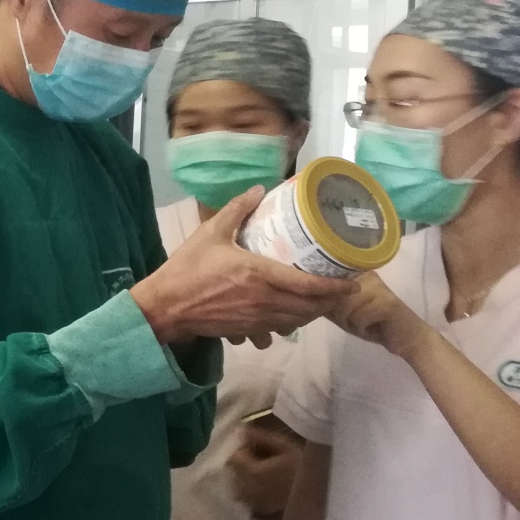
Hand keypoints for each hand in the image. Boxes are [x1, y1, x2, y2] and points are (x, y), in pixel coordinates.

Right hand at [133, 187, 355, 343]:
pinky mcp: (246, 329)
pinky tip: (293, 314)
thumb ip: (236, 210)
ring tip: (324, 300)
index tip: (353, 281)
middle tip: (343, 288)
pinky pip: (279, 329)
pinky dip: (293, 322)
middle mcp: (263, 301)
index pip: (308, 286)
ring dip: (314, 313)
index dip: (335, 287)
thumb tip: (259, 190)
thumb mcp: (210, 233)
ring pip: (297, 321)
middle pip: (310, 307)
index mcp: (258, 275)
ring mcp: (256, 319)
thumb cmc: (187, 269)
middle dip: (331, 301)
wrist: (165, 307)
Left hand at [228, 416, 303, 518]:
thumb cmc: (305, 470)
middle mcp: (246, 490)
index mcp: (250, 473)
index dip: (243, 449)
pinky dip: (255, 490)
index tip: (257, 446)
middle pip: (235, 472)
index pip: (233, 457)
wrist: (323, 500)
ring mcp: (252, 504)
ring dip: (249, 477)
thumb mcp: (285, 447)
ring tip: (270, 471)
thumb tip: (242, 431)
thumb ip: (261, 438)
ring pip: (241, 486)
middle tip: (265, 457)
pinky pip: (249, 497)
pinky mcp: (260, 513)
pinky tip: (272, 486)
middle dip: (245, 463)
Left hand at [326, 271, 430, 359]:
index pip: (327, 281)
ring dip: (351, 322)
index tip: (338, 308)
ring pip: (343, 308)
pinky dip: (362, 328)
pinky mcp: (386, 302)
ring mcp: (377, 286)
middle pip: (333, 297)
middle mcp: (366, 274)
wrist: (405, 337)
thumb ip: (326, 300)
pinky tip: (374, 326)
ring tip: (366, 322)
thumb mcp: (343, 310)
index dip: (327, 298)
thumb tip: (301, 295)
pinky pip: (357, 318)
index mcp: (355, 272)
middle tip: (358, 318)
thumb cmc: (371, 323)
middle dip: (340, 315)